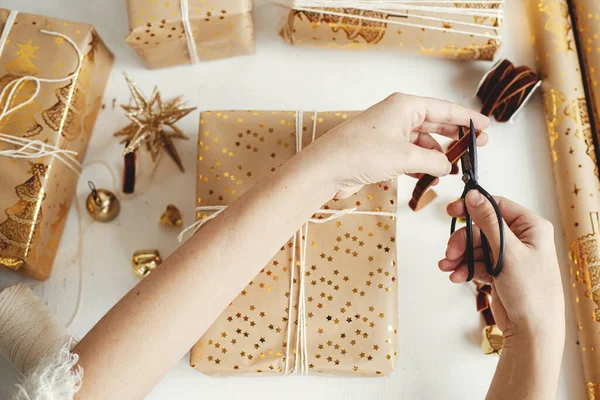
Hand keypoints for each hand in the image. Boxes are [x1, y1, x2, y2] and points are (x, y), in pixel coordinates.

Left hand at [309, 93, 489, 197]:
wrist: (326, 169)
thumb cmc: (361, 153)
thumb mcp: (405, 156)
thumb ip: (433, 161)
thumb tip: (447, 166)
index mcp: (404, 106)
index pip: (444, 109)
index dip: (466, 119)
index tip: (485, 127)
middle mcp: (397, 116)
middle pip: (434, 124)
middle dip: (454, 138)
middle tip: (475, 149)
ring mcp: (388, 134)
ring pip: (421, 144)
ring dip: (435, 158)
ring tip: (451, 171)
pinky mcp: (380, 152)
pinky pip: (408, 157)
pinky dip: (420, 166)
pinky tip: (429, 178)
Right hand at [439, 193, 564, 341]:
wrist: (532, 330)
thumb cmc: (531, 292)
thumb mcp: (508, 252)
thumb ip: (488, 222)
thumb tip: (473, 196)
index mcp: (530, 227)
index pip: (496, 206)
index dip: (472, 207)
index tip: (451, 210)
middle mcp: (520, 238)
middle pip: (480, 229)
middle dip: (462, 241)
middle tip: (449, 253)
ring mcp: (508, 256)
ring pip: (475, 247)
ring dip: (459, 257)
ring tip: (448, 268)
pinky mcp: (499, 271)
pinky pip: (476, 263)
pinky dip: (464, 268)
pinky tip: (456, 277)